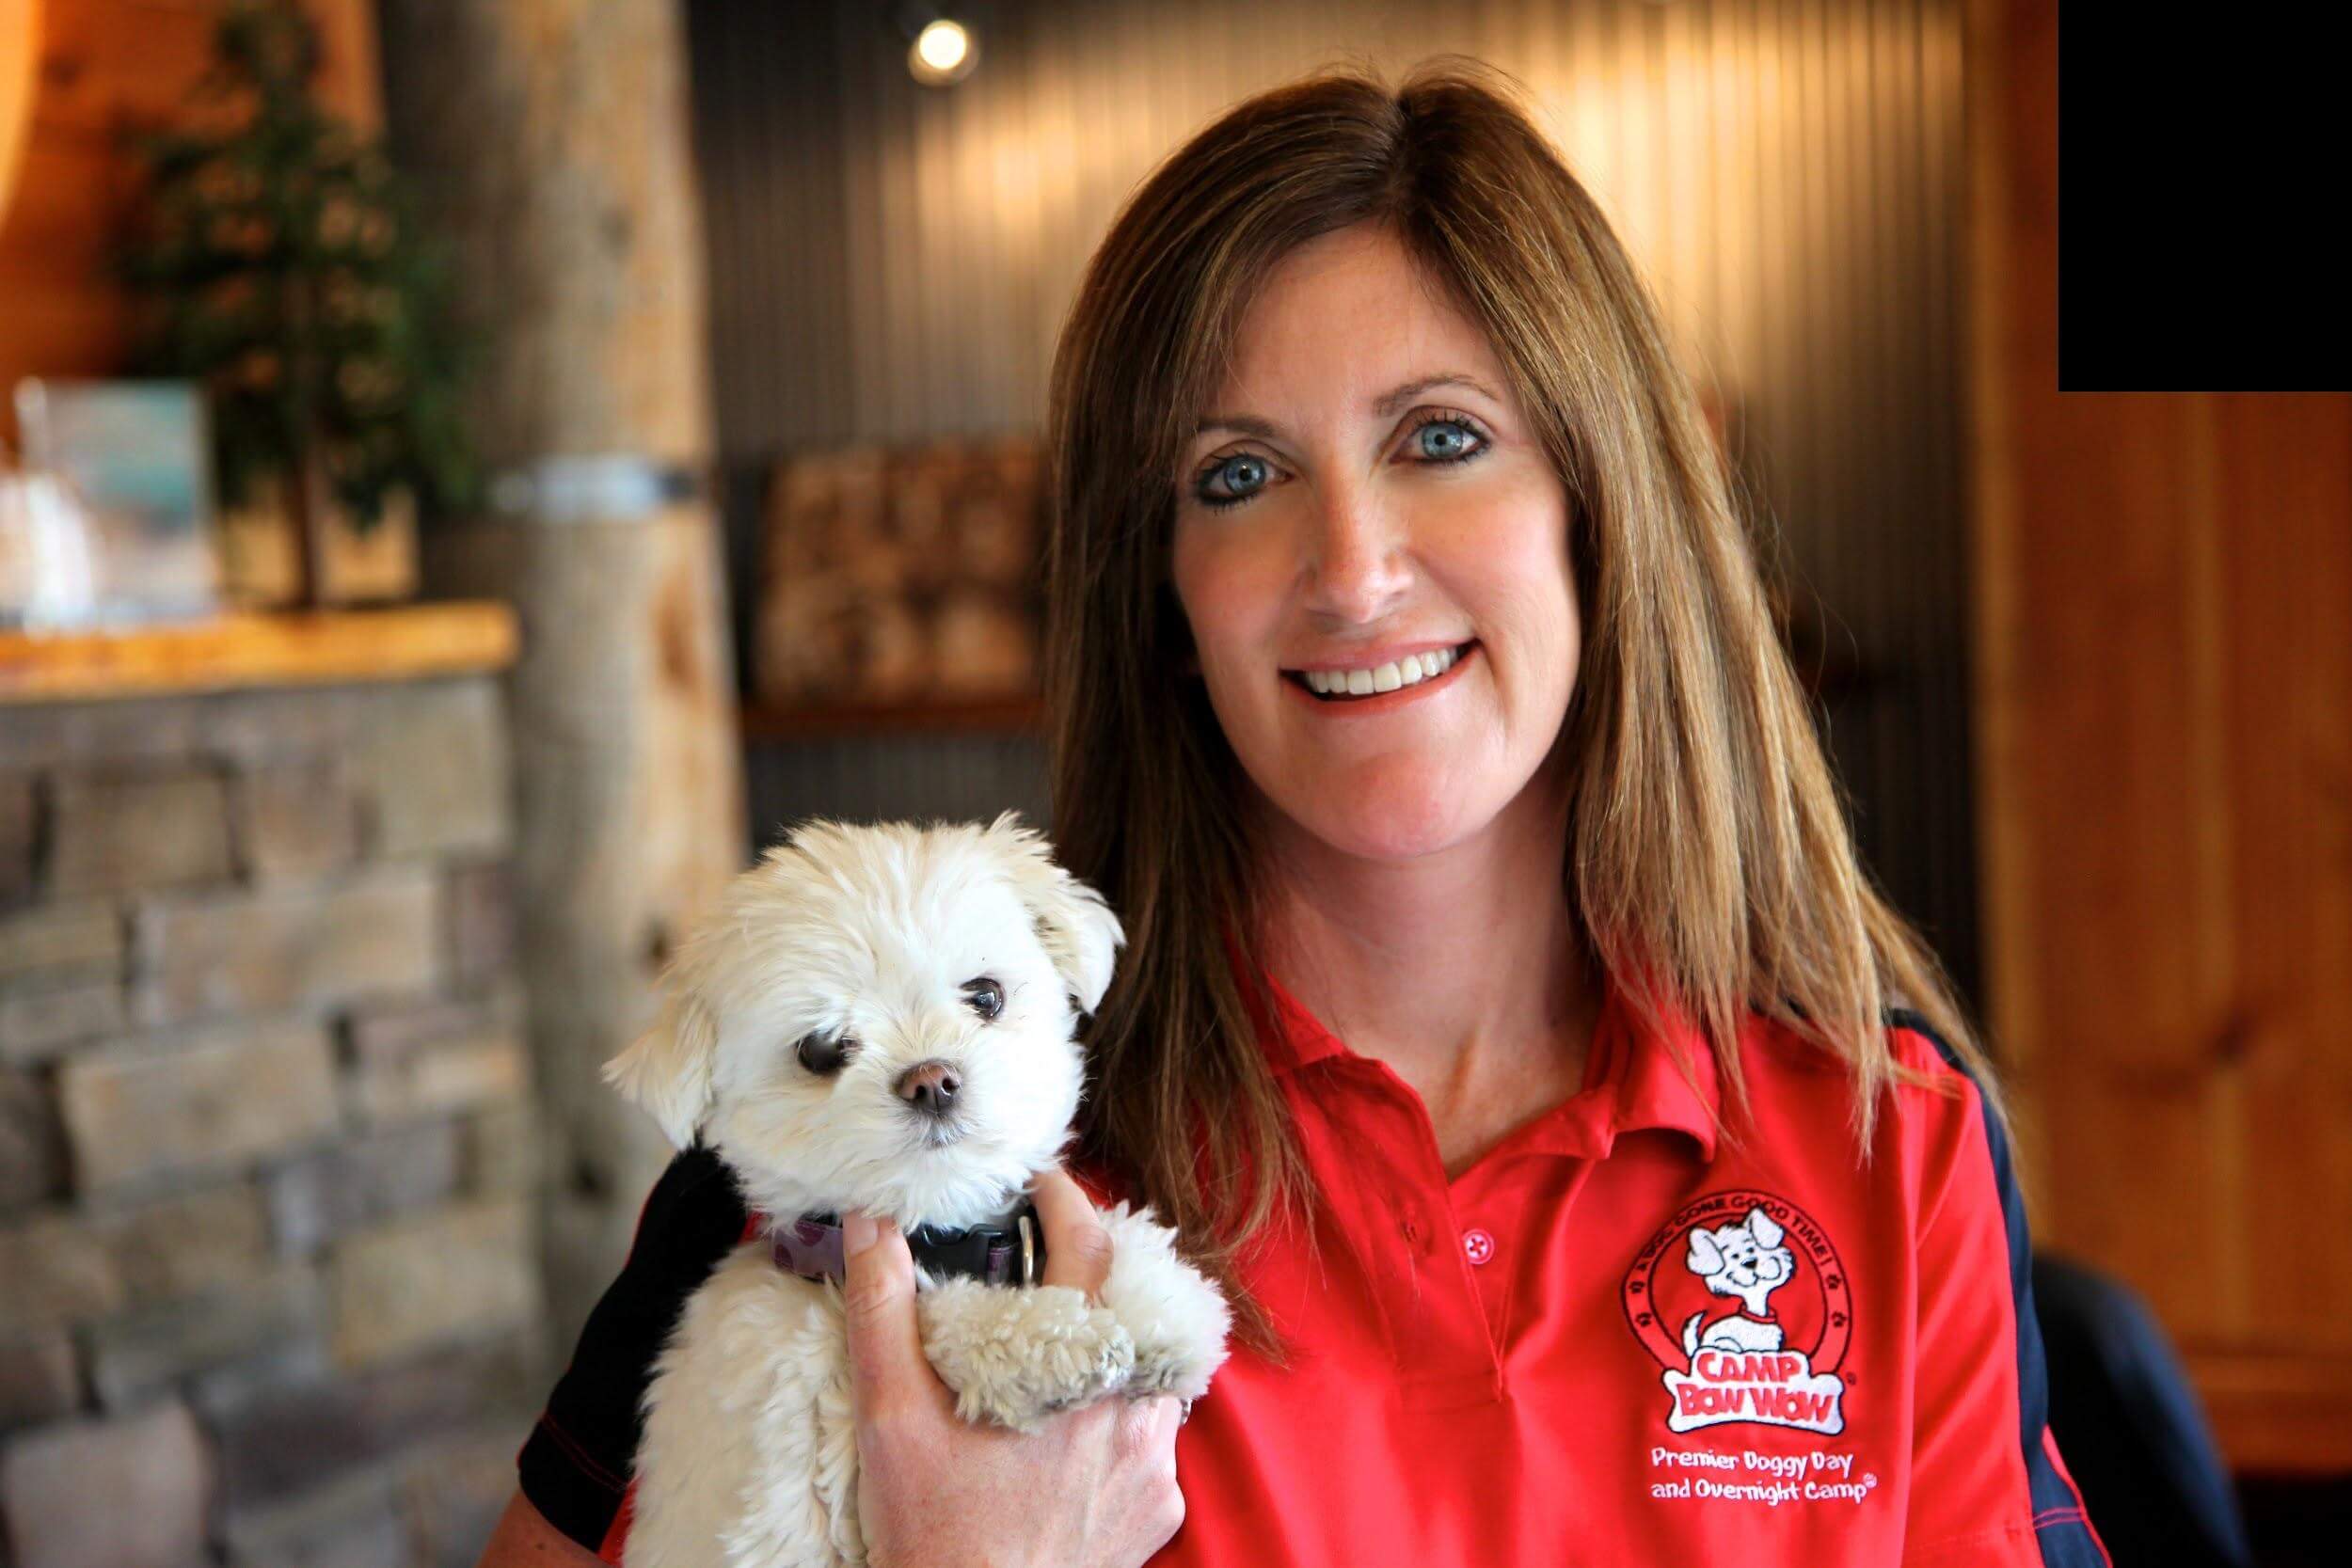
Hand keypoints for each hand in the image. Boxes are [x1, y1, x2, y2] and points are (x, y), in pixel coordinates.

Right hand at [844, 1168, 1185, 1567]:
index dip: (1064, 1198)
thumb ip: (884, 1311)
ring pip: (1143, 1370)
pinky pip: (1148, 1436)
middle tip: (1039, 1263)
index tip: (1036, 1180)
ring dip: (1104, 1349)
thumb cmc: (934, 1530)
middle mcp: (1132, 1408)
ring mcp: (1153, 1462)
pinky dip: (1113, 1417)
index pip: (1089, 1245)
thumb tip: (876, 1227)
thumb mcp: (891, 1416)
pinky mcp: (1159, 1507)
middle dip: (1087, 1274)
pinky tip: (1065, 1430)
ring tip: (1047, 1350)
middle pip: (1129, 1305)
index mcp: (1076, 1369)